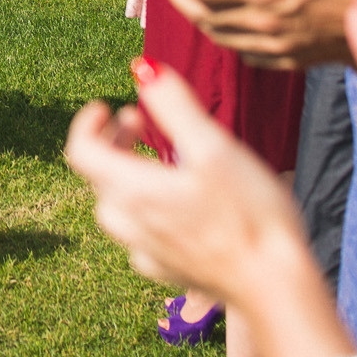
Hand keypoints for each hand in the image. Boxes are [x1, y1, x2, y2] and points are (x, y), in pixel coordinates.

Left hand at [65, 65, 313, 299]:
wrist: (275, 286)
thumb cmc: (249, 214)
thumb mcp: (213, 148)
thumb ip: (175, 106)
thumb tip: (143, 70)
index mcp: (133, 191)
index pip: (81, 152)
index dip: (89, 122)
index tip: (111, 105)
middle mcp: (130, 225)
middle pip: (98, 176)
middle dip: (113, 141)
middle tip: (140, 120)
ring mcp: (148, 252)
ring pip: (117, 206)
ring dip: (128, 174)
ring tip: (160, 158)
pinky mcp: (169, 271)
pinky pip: (141, 234)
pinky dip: (148, 207)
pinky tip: (177, 204)